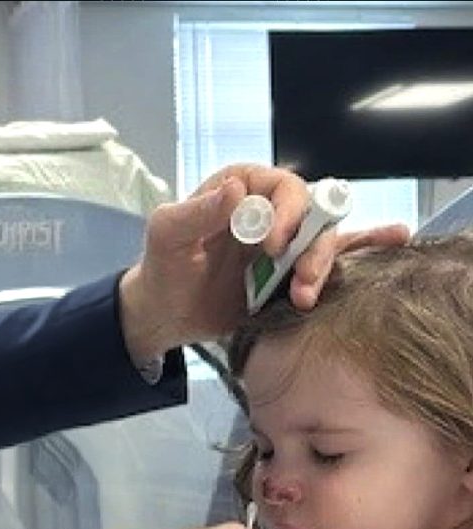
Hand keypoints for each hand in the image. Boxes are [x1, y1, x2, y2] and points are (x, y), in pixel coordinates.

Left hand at [118, 164, 409, 362]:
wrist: (165, 313)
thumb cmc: (162, 267)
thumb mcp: (166, 237)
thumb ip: (195, 214)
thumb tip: (236, 190)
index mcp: (243, 188)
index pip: (283, 187)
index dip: (288, 212)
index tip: (273, 245)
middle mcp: (271, 209)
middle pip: (315, 215)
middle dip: (313, 247)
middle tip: (299, 281)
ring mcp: (286, 242)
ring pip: (326, 242)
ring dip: (324, 267)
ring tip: (304, 297)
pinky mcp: (292, 273)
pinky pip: (335, 257)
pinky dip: (364, 248)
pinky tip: (395, 240)